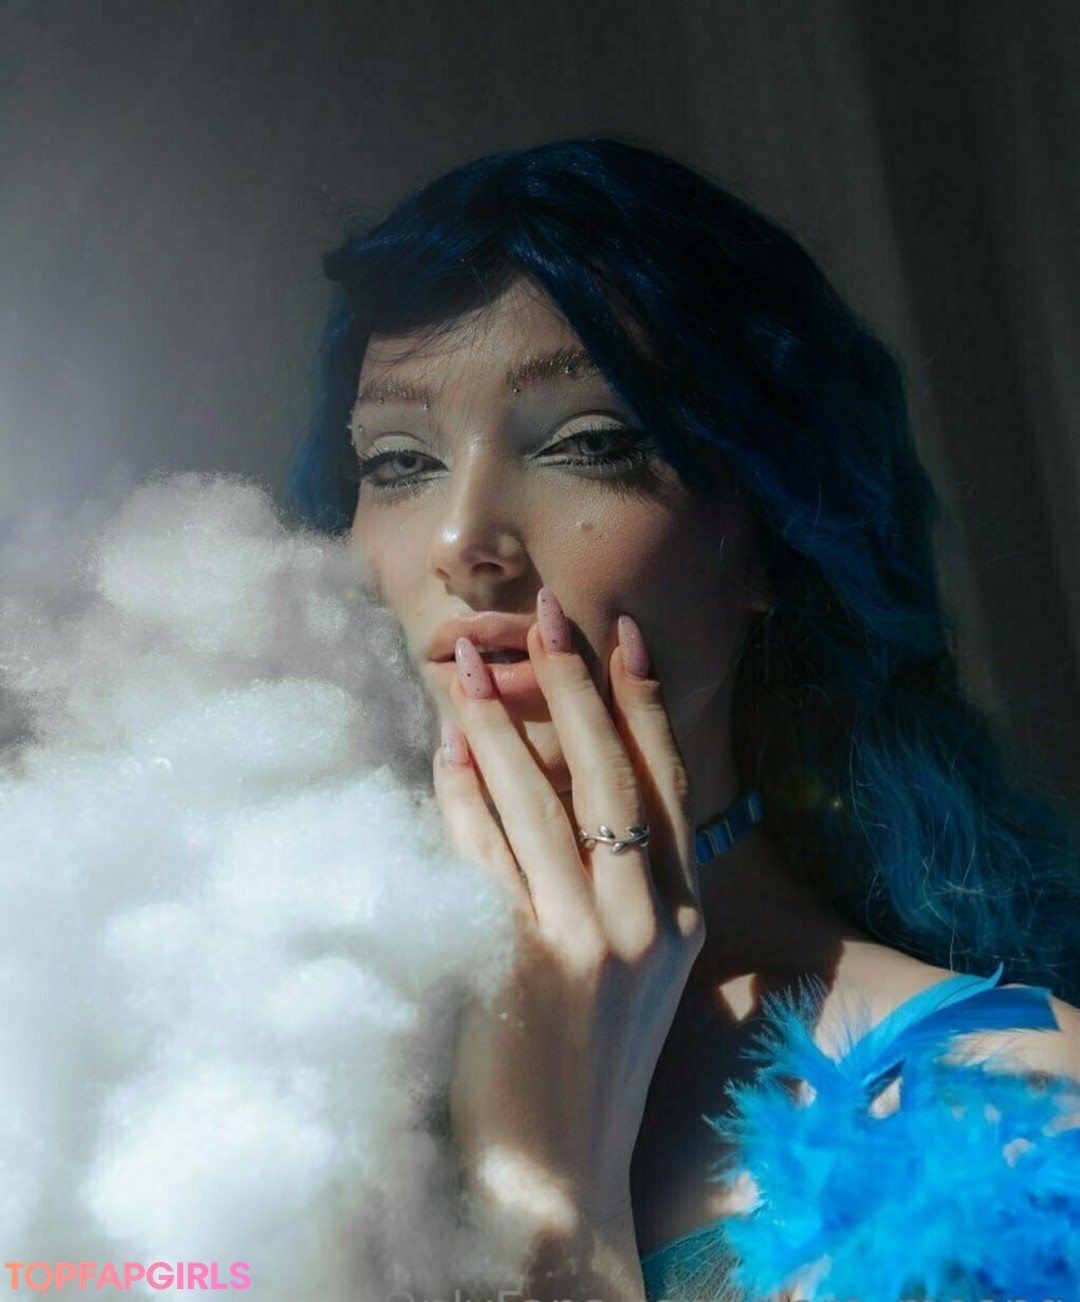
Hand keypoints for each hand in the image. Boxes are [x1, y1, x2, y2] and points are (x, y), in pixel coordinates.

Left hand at [432, 588, 704, 1291]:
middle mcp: (646, 918)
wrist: (564, 1178)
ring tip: (469, 664)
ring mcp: (586, 940)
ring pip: (542, 802)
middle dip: (576, 686)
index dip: (642, 701)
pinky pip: (485, 855)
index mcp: (682, 914)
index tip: (621, 633)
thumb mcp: (638, 973)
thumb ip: (625, 886)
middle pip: (609, 774)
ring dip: (503, 724)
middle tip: (546, 615)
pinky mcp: (523, 961)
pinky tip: (445, 754)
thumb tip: (564, 784)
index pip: (667, 782)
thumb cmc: (596, 1066)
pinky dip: (464, 796)